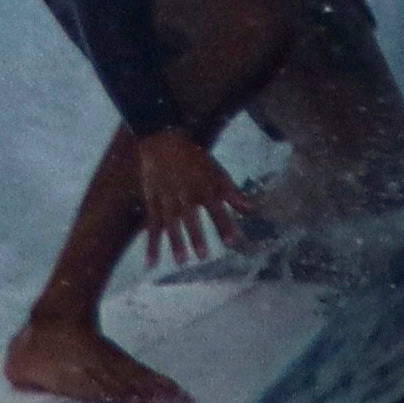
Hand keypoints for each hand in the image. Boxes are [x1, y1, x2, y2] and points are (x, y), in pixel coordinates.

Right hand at [133, 126, 252, 262]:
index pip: (216, 208)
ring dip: (175, 242)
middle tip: (203, 256)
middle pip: (191, 216)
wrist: (162, 140)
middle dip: (197, 235)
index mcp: (204, 186)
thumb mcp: (217, 171)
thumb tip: (252, 211)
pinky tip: (150, 262)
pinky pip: (151, 225)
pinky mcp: (151, 201)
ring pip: (170, 222)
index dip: (224, 225)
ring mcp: (166, 197)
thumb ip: (232, 193)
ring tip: (181, 261)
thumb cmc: (194, 159)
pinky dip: (151, 244)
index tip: (231, 243)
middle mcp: (185, 193)